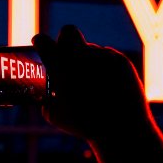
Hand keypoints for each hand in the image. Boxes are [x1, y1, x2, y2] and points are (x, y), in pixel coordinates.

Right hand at [32, 24, 149, 141]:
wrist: (123, 130)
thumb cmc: (84, 125)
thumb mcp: (54, 115)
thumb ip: (46, 96)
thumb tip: (45, 89)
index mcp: (60, 67)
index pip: (43, 42)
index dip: (40, 42)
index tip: (39, 44)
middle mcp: (81, 56)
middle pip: (68, 32)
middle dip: (64, 40)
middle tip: (64, 55)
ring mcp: (103, 56)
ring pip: (88, 49)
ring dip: (85, 61)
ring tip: (90, 84)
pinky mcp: (120, 61)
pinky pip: (106, 57)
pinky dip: (102, 69)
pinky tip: (105, 85)